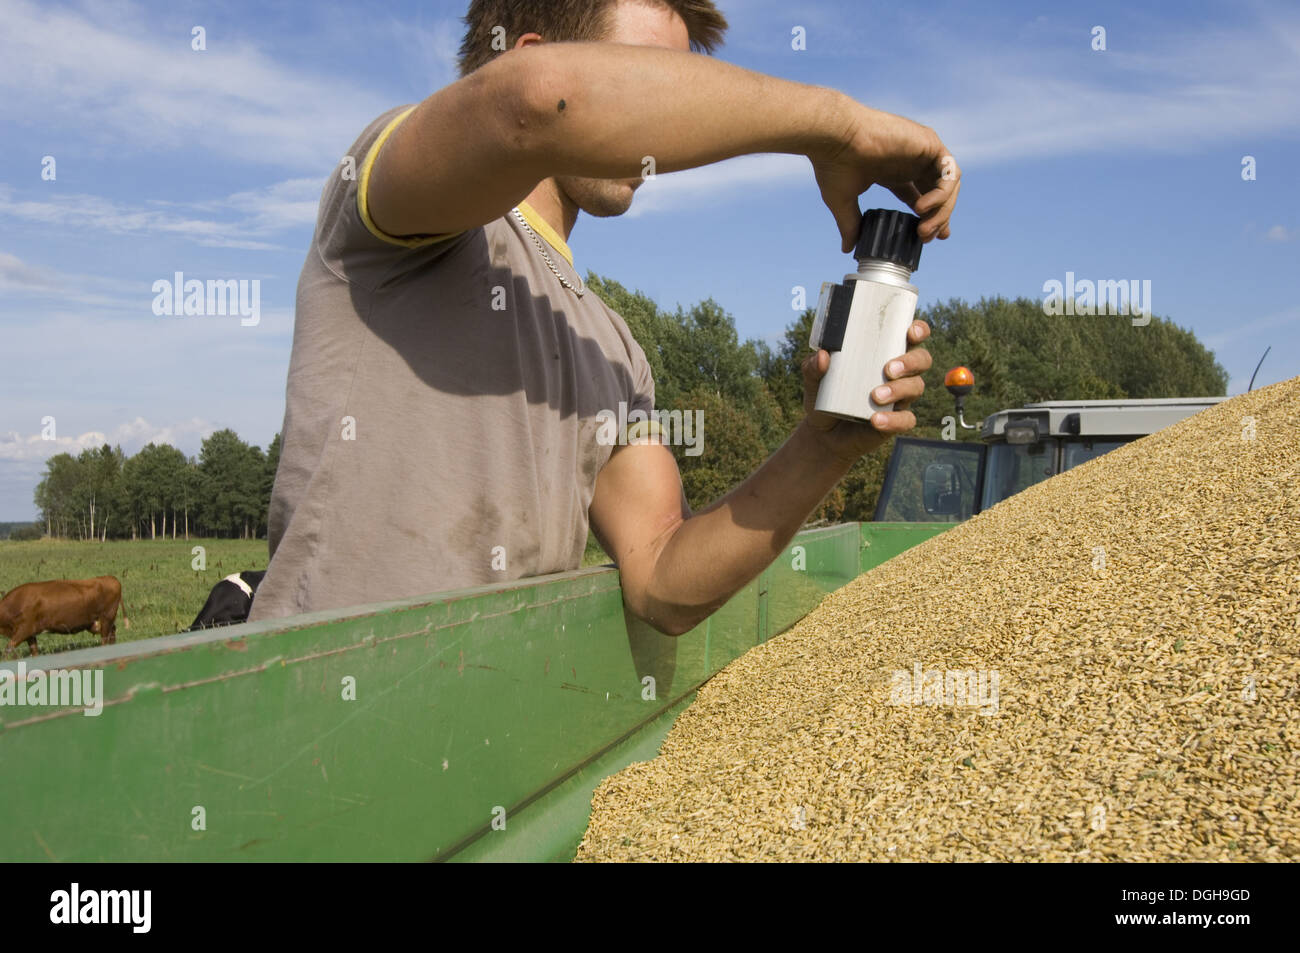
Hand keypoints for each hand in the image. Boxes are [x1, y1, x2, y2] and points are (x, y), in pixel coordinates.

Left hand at [800, 320, 931, 462]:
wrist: (823, 433)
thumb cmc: (825, 396)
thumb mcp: (814, 380)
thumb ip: (814, 366)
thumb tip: (822, 355)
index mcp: (883, 353)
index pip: (910, 336)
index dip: (918, 330)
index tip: (911, 332)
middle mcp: (898, 373)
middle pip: (922, 360)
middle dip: (910, 361)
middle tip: (888, 369)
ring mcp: (900, 397)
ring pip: (916, 387)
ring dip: (899, 389)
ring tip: (875, 396)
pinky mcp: (896, 421)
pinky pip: (906, 420)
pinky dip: (893, 420)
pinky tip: (875, 420)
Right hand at [810, 99, 960, 252]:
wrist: (835, 138)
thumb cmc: (833, 163)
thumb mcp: (842, 201)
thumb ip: (850, 224)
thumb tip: (847, 248)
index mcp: (893, 172)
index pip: (919, 195)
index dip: (928, 216)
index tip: (927, 237)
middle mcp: (910, 161)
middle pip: (938, 192)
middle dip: (939, 217)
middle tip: (926, 237)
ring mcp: (921, 151)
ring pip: (949, 185)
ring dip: (942, 210)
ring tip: (924, 228)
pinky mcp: (929, 143)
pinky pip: (950, 173)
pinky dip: (942, 194)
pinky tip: (921, 208)